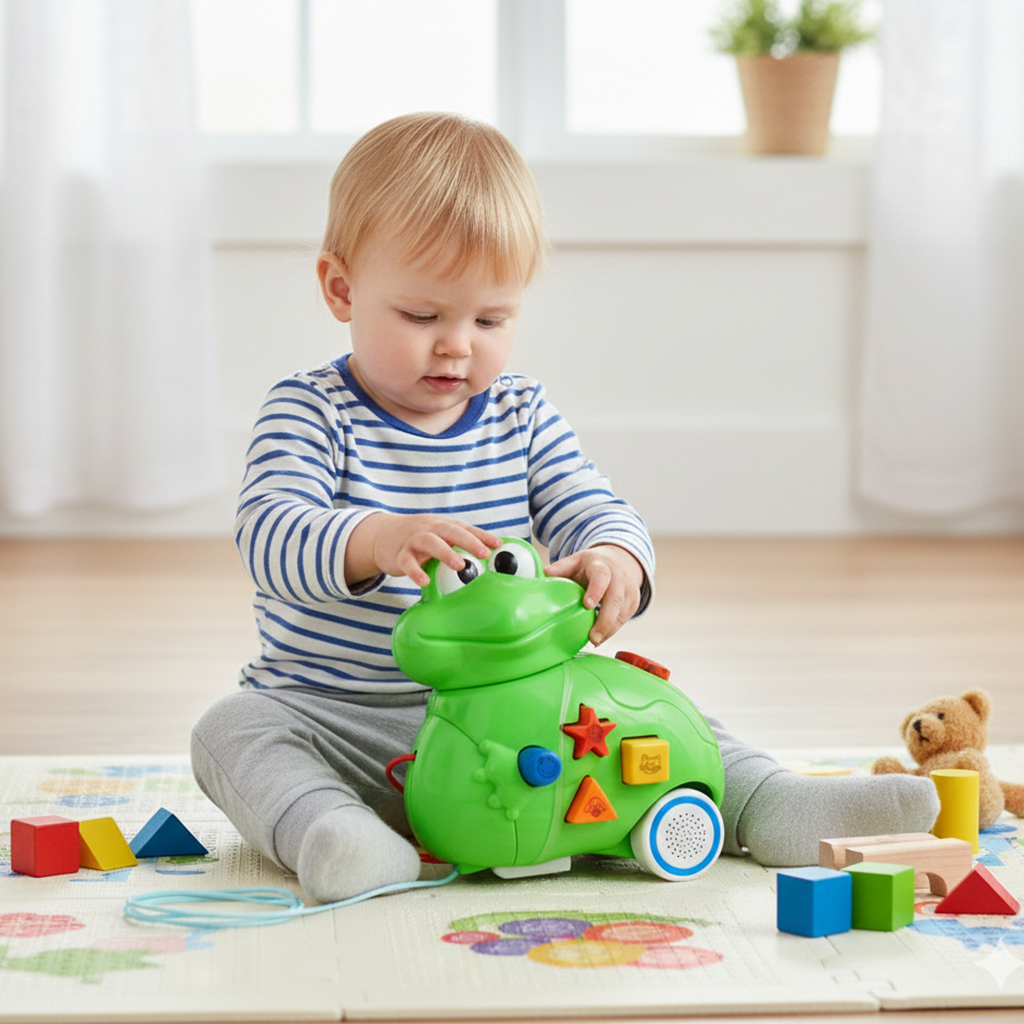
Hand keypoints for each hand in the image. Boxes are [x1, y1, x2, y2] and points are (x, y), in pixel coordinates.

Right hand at [346, 513, 499, 587]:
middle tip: (483, 553)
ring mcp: (413, 541)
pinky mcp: (398, 555)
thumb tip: (488, 556)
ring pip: (429, 542)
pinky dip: (415, 571)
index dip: (481, 535)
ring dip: (445, 552)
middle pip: (449, 531)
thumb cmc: (419, 538)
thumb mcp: (438, 536)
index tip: (498, 544)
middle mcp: (429, 529)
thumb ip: (458, 544)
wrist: (381, 536)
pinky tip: (424, 581)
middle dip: (468, 541)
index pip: (464, 528)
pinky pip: (407, 563)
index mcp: (442, 525)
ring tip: (459, 565)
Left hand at [544, 544, 644, 646]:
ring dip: (609, 630)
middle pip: (615, 600)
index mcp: (602, 566)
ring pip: (622, 613)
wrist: (619, 560)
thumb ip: (561, 567)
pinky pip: (624, 620)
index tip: (587, 605)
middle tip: (593, 638)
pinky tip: (601, 637)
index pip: (601, 578)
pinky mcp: (633, 603)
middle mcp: (619, 578)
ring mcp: (629, 591)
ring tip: (594, 641)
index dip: (595, 591)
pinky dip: (613, 630)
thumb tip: (544, 573)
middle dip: (605, 621)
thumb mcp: (576, 561)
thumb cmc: (592, 564)